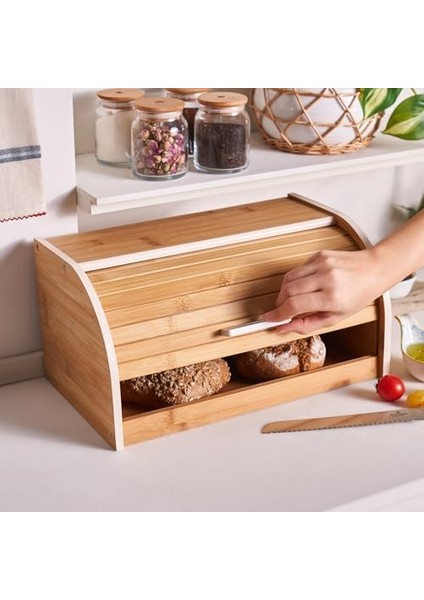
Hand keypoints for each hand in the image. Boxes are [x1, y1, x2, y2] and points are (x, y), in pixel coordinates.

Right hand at [264, 248, 385, 334]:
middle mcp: (326, 277)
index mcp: (331, 296)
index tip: (269, 319)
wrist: (374, 270)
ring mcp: (321, 263)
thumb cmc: (358, 295)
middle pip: (287, 290)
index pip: (294, 305)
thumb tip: (283, 327)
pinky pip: (297, 269)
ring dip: (285, 291)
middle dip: (280, 303)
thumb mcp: (335, 317)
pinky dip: (296, 280)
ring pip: (288, 278)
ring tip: (294, 299)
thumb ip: (307, 324)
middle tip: (282, 311)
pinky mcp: (318, 254)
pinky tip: (306, 285)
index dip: (277, 314)